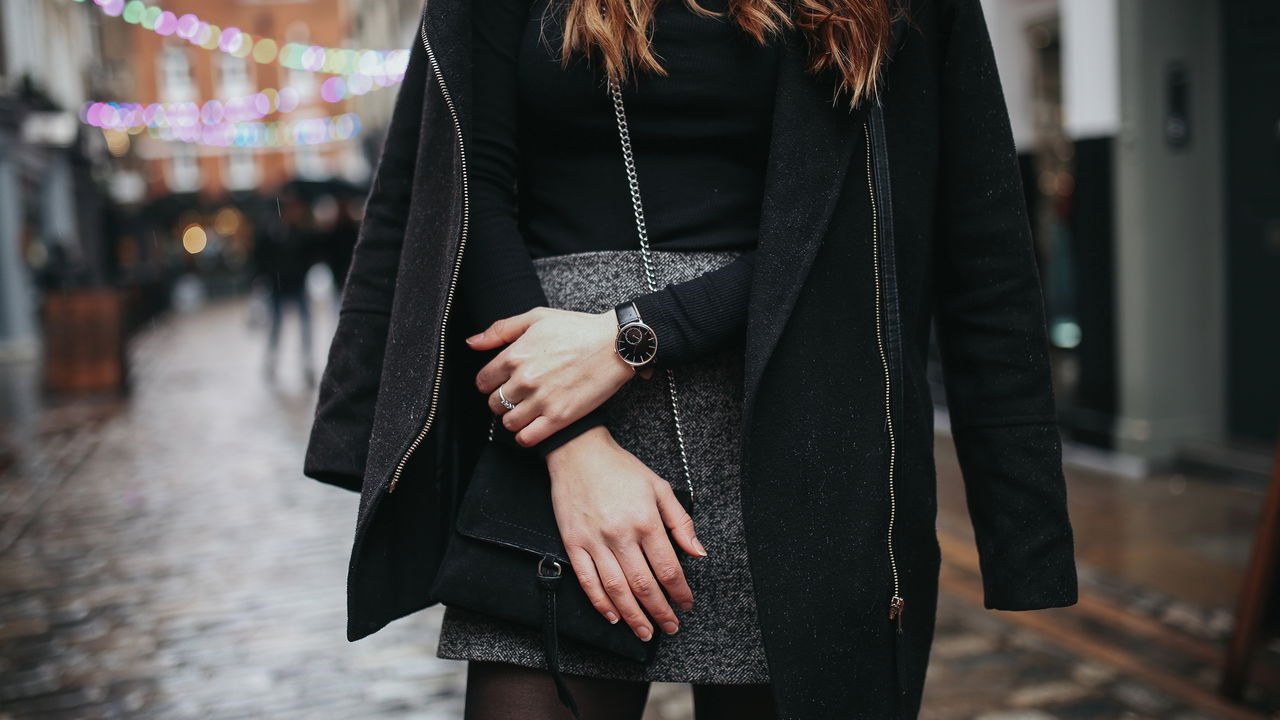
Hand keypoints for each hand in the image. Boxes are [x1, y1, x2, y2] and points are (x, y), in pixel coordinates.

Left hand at [467, 307, 653, 447]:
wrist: (615, 345)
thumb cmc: (578, 328)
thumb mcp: (536, 318)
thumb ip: (500, 330)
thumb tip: (471, 343)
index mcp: (515, 355)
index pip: (483, 381)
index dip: (490, 383)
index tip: (501, 383)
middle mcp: (524, 380)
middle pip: (494, 404)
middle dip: (502, 401)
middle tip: (517, 397)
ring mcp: (541, 400)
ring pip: (508, 423)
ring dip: (514, 419)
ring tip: (528, 411)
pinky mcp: (559, 417)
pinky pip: (526, 438)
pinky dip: (525, 436)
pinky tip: (534, 426)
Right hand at [545, 426, 707, 641]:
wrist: (578, 453)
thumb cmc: (621, 469)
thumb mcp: (659, 488)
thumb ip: (680, 522)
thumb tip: (698, 552)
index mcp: (646, 521)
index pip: (668, 568)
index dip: (679, 592)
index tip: (686, 605)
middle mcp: (621, 535)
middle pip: (644, 585)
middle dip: (660, 612)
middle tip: (670, 627)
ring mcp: (595, 542)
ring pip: (617, 589)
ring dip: (633, 616)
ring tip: (645, 632)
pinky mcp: (573, 543)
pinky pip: (587, 580)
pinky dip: (600, 602)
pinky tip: (613, 616)